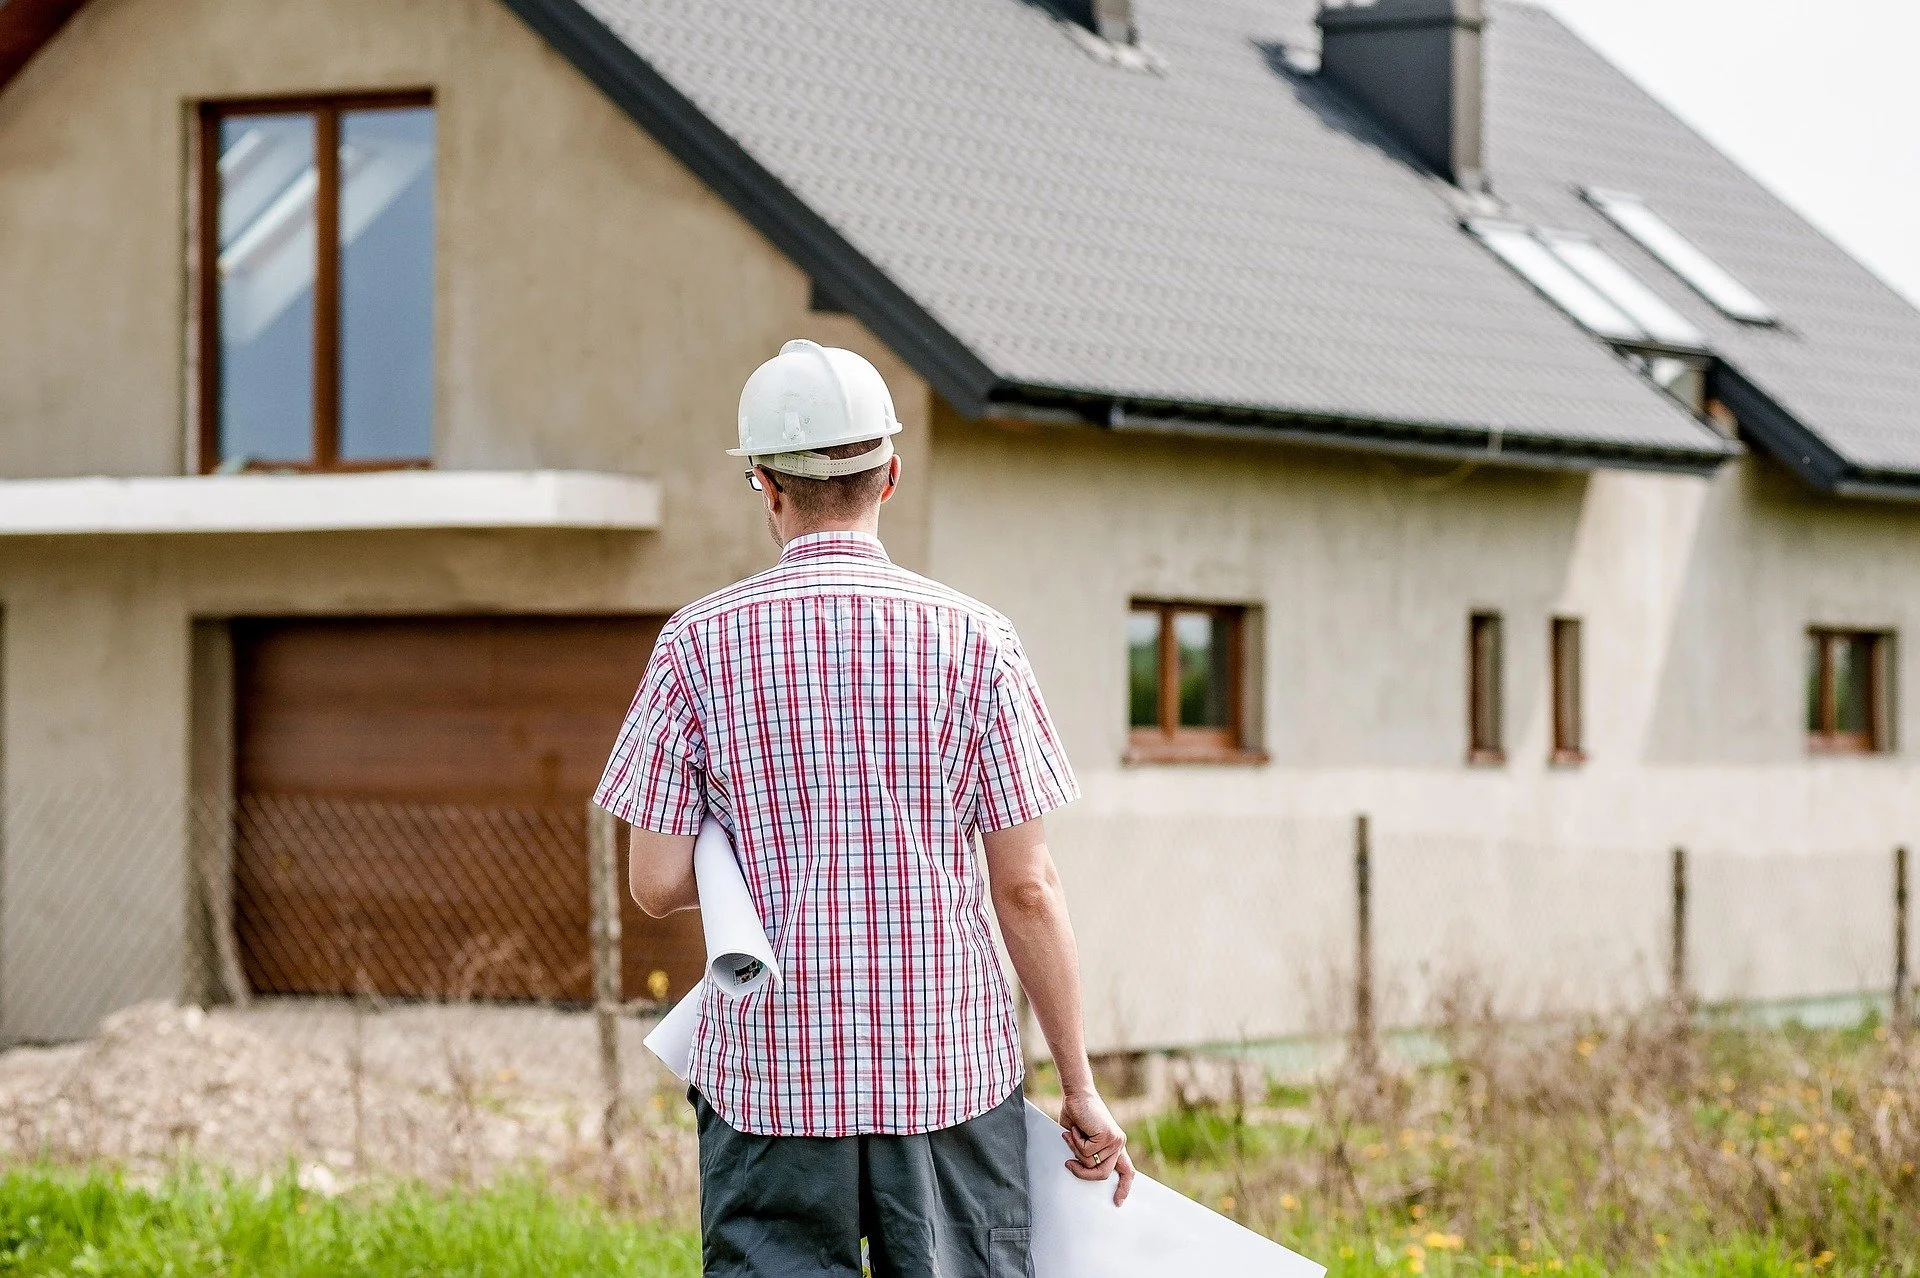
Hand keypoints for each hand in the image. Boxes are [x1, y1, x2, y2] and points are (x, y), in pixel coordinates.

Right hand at [1058, 1087, 1135, 1205]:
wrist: (1077, 1094)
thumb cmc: (1076, 1114)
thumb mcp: (1081, 1140)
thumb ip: (1086, 1154)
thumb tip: (1080, 1169)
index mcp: (1115, 1146)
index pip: (1127, 1170)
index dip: (1123, 1188)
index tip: (1117, 1202)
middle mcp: (1118, 1144)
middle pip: (1102, 1174)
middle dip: (1083, 1172)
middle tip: (1069, 1164)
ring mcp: (1115, 1140)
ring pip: (1091, 1163)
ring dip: (1076, 1149)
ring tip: (1075, 1133)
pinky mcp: (1108, 1136)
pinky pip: (1086, 1152)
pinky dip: (1076, 1141)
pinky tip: (1078, 1128)